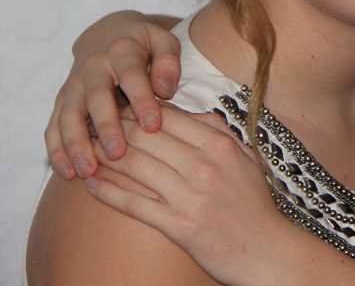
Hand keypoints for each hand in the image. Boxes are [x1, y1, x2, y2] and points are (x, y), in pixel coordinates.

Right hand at [44, 11, 182, 178]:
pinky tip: (68, 173)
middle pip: (96, 97)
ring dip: (75, 144)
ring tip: (87, 172)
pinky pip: (54, 127)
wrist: (107, 37)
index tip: (153, 126)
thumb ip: (169, 62)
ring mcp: (73, 85)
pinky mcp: (62, 102)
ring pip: (69, 115)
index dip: (141, 100)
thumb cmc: (144, 47)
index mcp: (122, 51)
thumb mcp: (163, 42)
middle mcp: (92, 68)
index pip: (132, 75)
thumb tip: (165, 90)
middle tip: (117, 154)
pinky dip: (57, 150)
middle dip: (105, 126)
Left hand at [84, 104, 270, 282]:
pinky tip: (92, 186)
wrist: (266, 250)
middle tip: (91, 125)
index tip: (117, 108)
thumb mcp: (246, 158)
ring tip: (84, 151)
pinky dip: (109, 193)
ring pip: (135, 167)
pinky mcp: (179, 226)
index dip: (136, 109)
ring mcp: (190, 196)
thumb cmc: (255, 204)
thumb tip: (188, 112)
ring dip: (103, 157)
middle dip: (113, 127)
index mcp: (220, 145)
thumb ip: (218, 132)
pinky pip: (135, 205)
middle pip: (146, 137)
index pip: (167, 117)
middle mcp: (204, 166)